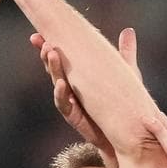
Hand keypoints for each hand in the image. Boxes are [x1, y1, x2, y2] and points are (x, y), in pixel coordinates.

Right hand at [31, 28, 139, 155]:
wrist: (127, 137)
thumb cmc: (124, 105)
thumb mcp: (127, 75)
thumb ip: (125, 54)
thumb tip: (128, 30)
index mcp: (79, 77)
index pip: (62, 59)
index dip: (49, 47)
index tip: (38, 34)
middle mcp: (72, 89)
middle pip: (55, 69)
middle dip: (47, 55)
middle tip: (44, 41)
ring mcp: (72, 103)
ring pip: (57, 84)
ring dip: (53, 69)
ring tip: (51, 54)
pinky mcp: (76, 118)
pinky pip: (65, 106)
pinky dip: (62, 95)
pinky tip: (61, 84)